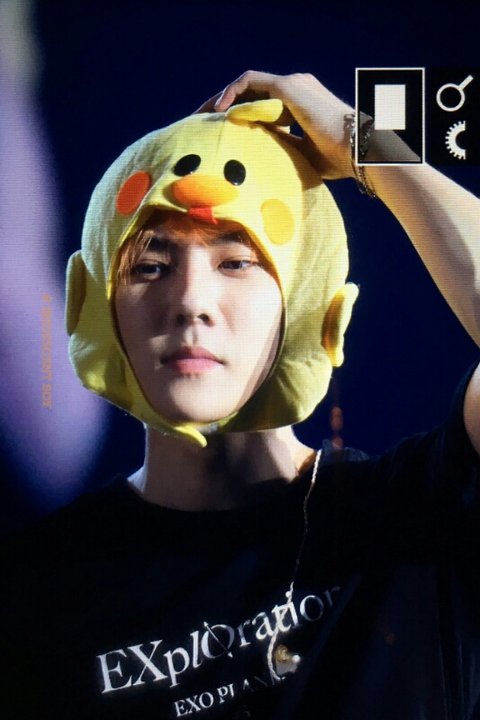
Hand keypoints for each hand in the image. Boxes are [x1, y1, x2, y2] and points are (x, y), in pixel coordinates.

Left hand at [196, 70, 354, 179]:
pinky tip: (218, 111)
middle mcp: (296, 89)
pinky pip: (250, 81)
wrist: (358, 150)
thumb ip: (282, 153)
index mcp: (300, 105)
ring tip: (205, 116)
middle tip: (203, 123)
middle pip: (250, 92)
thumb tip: (260, 169)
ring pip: (247, 84)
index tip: (220, 132)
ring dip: (223, 98)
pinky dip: (232, 93)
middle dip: (224, 106)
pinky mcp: (288, 86)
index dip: (239, 116)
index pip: (262, 105)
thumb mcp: (302, 158)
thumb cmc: (338, 161)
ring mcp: (293, 85)